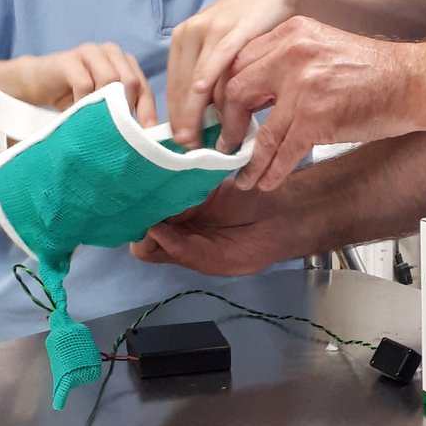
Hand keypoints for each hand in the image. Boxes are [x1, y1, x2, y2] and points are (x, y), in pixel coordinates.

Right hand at [21, 42, 157, 127]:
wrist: (34, 82)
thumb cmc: (72, 95)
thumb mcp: (99, 104)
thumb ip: (118, 111)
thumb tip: (140, 137)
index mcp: (124, 63)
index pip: (143, 88)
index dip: (148, 111)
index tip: (148, 134)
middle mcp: (111, 53)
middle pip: (131, 81)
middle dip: (127, 108)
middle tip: (119, 131)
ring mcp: (90, 52)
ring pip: (110, 79)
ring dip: (105, 105)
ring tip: (98, 123)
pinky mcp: (69, 59)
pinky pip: (84, 83)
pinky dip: (83, 101)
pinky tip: (77, 113)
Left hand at [131, 179, 291, 275]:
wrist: (283, 218)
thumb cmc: (252, 247)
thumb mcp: (217, 260)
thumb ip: (184, 251)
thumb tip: (150, 232)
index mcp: (178, 247)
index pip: (144, 245)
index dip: (142, 236)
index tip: (153, 224)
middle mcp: (177, 222)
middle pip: (146, 215)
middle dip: (145, 208)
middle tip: (153, 198)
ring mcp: (188, 197)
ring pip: (159, 192)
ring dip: (158, 186)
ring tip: (160, 179)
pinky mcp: (200, 175)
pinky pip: (181, 173)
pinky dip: (175, 170)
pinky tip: (175, 165)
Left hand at [167, 0, 303, 145]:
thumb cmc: (247, 27)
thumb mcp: (219, 48)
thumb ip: (208, 76)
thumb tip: (200, 118)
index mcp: (183, 40)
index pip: (173, 88)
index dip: (175, 118)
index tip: (178, 144)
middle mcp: (191, 34)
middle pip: (182, 87)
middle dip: (185, 121)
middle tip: (189, 149)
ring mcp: (212, 29)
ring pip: (199, 78)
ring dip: (200, 111)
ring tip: (207, 137)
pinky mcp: (235, 28)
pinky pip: (219, 56)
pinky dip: (210, 74)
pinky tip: (206, 94)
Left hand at [218, 16, 417, 191]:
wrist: (413, 81)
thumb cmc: (371, 70)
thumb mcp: (321, 46)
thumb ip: (285, 60)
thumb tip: (249, 95)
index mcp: (291, 32)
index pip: (238, 60)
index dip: (224, 91)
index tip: (224, 112)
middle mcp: (293, 53)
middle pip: (237, 90)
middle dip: (228, 123)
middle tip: (228, 144)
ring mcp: (304, 86)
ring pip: (259, 130)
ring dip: (249, 159)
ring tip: (244, 175)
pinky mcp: (317, 117)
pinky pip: (282, 151)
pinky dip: (271, 171)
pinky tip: (267, 181)